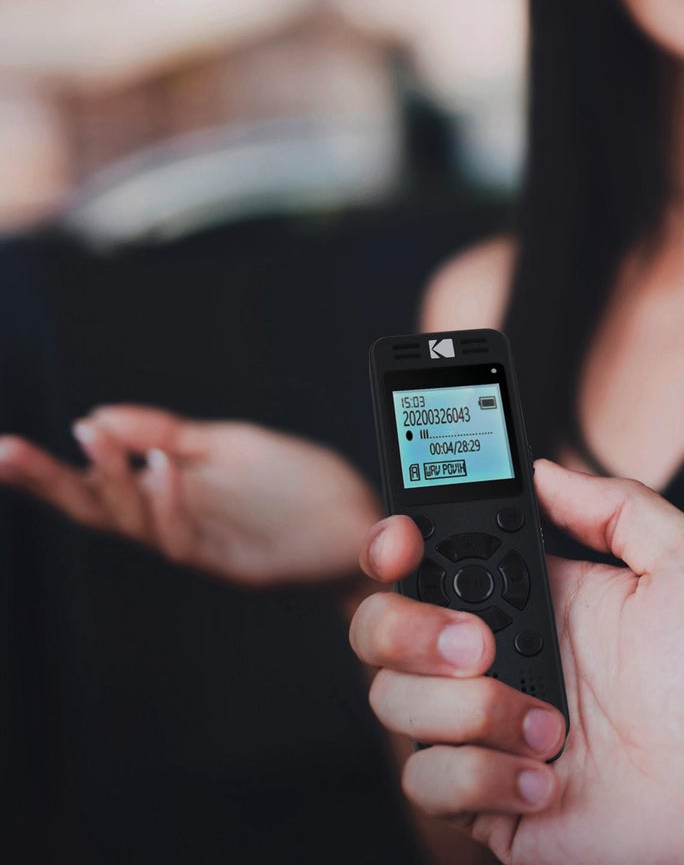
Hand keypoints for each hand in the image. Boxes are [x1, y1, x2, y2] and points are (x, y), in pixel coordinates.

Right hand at [0, 407, 380, 586]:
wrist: (357, 526)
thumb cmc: (295, 485)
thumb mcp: (227, 443)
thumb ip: (164, 431)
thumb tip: (98, 416)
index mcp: (165, 488)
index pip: (94, 477)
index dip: (46, 467)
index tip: (3, 447)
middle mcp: (171, 516)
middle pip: (94, 505)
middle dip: (48, 480)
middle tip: (6, 456)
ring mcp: (196, 538)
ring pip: (133, 520)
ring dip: (111, 479)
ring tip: (95, 440)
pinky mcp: (227, 559)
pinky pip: (184, 534)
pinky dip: (169, 500)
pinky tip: (160, 470)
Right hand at [348, 459, 683, 864]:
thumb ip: (618, 505)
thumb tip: (546, 470)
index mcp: (537, 601)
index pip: (430, 560)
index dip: (394, 545)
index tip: (401, 543)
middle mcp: (500, 661)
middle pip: (381, 627)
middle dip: (410, 630)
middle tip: (480, 646)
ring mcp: (487, 732)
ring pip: (394, 703)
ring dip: (471, 712)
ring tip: (552, 727)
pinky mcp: (487, 800)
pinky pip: (428, 781)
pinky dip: (485, 778)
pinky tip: (548, 777)